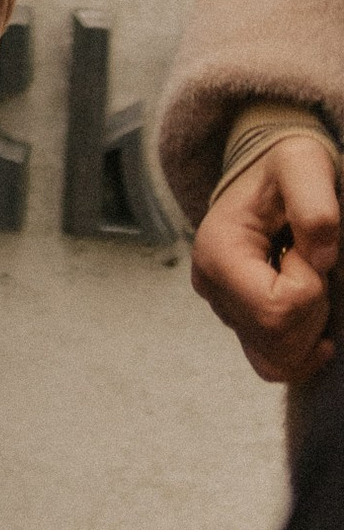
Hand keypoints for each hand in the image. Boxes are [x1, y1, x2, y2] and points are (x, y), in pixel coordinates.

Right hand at [193, 134, 341, 383]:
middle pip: (277, 340)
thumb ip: (314, 206)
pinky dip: (301, 354)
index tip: (308, 249)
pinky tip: (318, 329)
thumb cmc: (285, 166)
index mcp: (217, 252)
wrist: (269, 170)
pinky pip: (272, 364)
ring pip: (275, 362)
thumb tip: (319, 262)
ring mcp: (223, 308)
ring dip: (308, 332)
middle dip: (312, 310)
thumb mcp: (304, 165)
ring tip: (309, 285)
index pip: (274, 310)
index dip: (309, 288)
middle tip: (311, 264)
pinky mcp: (240, 320)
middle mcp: (211, 286)